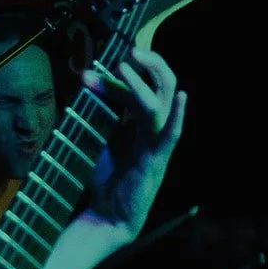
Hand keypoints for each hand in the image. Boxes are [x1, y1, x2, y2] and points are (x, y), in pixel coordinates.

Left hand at [82, 44, 184, 232]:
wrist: (109, 218)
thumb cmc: (108, 182)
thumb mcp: (105, 141)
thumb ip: (106, 117)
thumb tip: (91, 87)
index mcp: (142, 126)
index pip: (136, 91)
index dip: (114, 79)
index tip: (86, 74)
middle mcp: (154, 131)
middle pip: (161, 88)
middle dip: (149, 65)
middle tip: (129, 50)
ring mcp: (157, 145)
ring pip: (160, 105)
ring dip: (147, 82)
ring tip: (127, 64)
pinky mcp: (156, 160)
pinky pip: (170, 134)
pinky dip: (177, 115)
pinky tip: (180, 97)